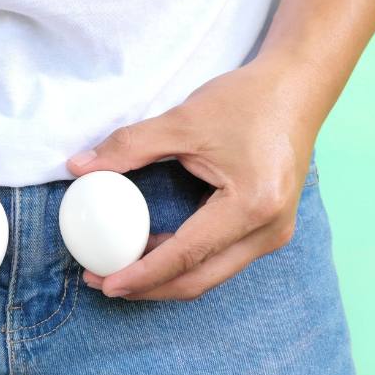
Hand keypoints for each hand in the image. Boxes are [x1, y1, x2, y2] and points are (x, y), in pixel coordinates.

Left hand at [65, 57, 327, 300]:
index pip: (187, 255)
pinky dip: (183, 263)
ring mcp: (274, 233)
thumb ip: (127, 146)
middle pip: (200, 279)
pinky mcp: (268, 229)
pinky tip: (148, 250)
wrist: (297, 87)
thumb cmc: (246, 101)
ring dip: (164, 279)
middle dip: (148, 287)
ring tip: (118, 271)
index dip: (142, 274)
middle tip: (102, 283)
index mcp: (252, 205)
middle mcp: (269, 229)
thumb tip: (77, 167)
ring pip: (210, 275)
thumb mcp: (182, 120)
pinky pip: (220, 259)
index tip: (105, 282)